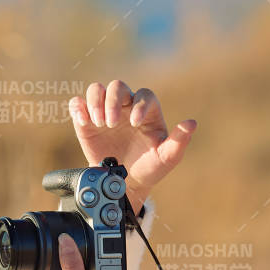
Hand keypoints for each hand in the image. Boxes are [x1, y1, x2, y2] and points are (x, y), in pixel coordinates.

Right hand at [69, 79, 194, 215]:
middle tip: (112, 124)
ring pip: (97, 90)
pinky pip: (78, 104)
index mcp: (146, 111)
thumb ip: (179, 141)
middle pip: (117, 86)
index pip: (144, 95)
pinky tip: (83, 121)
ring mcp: (105, 112)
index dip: (140, 105)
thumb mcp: (166, 158)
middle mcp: (126, 107)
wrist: (124, 183)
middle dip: (113, 102)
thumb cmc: (148, 168)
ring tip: (98, 123)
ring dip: (95, 102)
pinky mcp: (86, 122)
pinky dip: (78, 108)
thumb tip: (191, 123)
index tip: (135, 123)